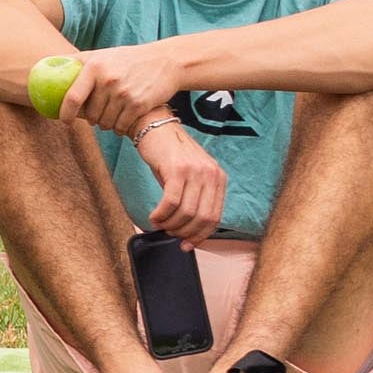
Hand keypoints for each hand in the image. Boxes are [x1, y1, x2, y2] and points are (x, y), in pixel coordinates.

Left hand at [60, 44, 183, 136]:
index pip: (72, 97)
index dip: (64, 113)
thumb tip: (45, 65)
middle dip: (90, 118)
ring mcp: (125, 94)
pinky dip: (120, 127)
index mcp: (95, 67)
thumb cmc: (127, 59)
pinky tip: (123, 119)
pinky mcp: (139, 105)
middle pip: (89, 114)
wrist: (166, 62)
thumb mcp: (101, 55)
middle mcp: (108, 80)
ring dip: (106, 123)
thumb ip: (76, 61)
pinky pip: (121, 126)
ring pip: (104, 123)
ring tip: (111, 114)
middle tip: (95, 113)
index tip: (63, 120)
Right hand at [135, 122, 225, 247]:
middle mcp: (211, 174)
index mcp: (218, 178)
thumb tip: (187, 228)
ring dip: (170, 224)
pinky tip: (153, 216)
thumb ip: (193, 197)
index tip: (186, 244)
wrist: (156, 128)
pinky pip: (171, 202)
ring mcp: (195, 171)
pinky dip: (161, 215)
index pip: (215, 217)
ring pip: (186, 212)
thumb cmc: (169, 155)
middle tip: (169, 233)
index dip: (200, 235)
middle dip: (183, 231)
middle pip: (202, 217)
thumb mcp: (189, 176)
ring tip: (159, 224)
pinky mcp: (177, 169)